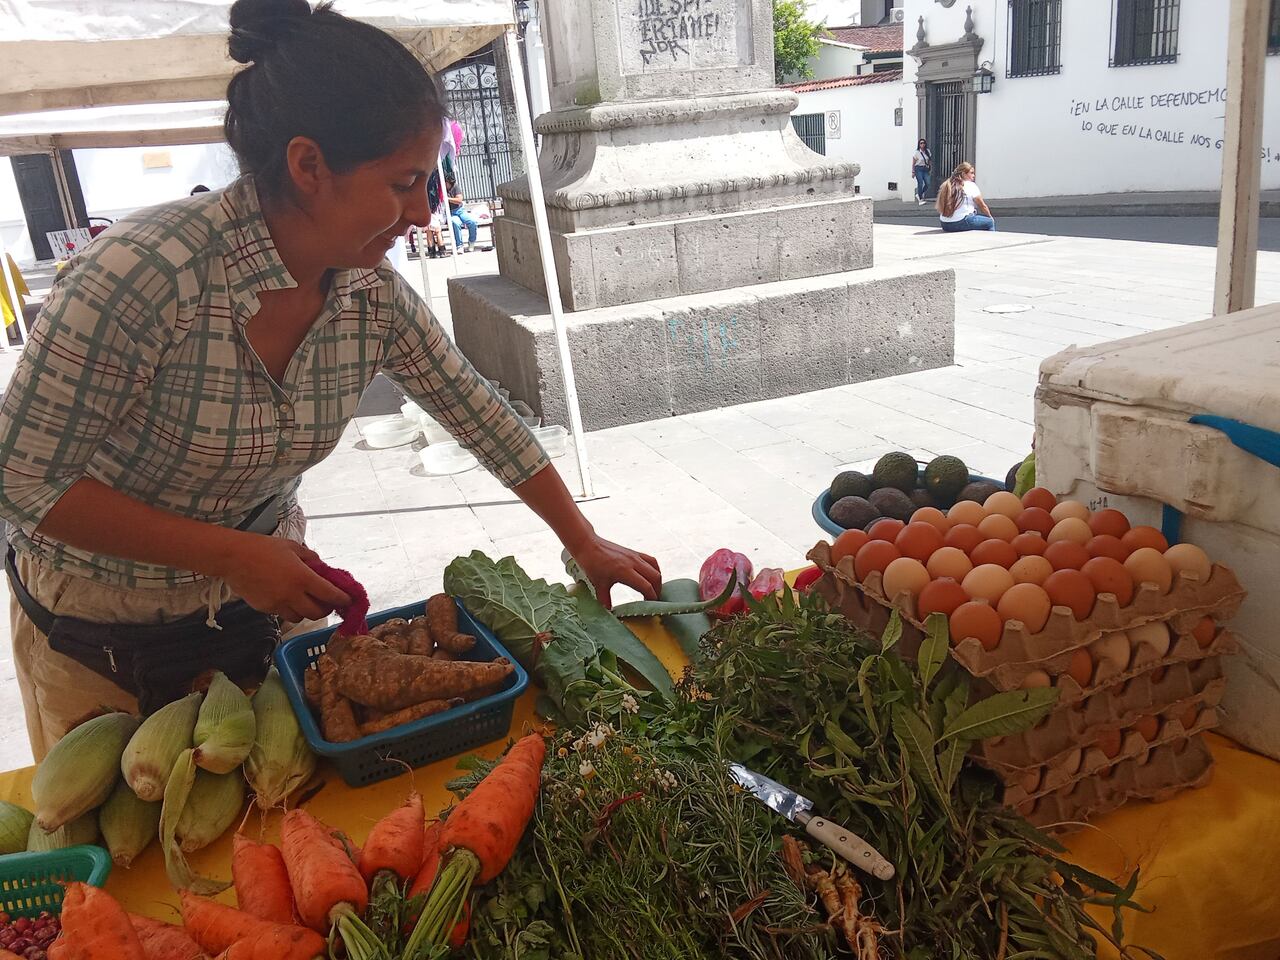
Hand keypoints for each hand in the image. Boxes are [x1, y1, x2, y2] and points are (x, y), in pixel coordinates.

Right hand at [217, 535, 350, 623]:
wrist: (233, 557)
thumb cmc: (263, 548)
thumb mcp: (292, 547)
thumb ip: (310, 558)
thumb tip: (321, 567)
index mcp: (302, 578)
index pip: (330, 594)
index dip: (342, 599)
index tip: (348, 599)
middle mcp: (292, 594)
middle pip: (317, 613)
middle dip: (326, 609)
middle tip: (327, 602)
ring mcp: (278, 604)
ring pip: (300, 618)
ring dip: (307, 612)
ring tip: (305, 600)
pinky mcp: (265, 609)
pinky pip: (283, 614)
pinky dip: (290, 610)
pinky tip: (287, 598)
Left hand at [569, 534, 661, 608]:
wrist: (588, 545)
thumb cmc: (592, 563)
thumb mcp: (598, 584)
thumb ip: (605, 599)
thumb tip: (609, 611)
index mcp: (624, 571)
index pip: (645, 586)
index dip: (651, 597)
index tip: (651, 605)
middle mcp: (633, 562)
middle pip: (655, 577)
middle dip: (657, 590)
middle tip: (654, 600)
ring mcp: (634, 556)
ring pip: (655, 568)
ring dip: (657, 579)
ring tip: (654, 589)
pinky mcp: (634, 552)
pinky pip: (650, 560)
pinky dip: (654, 569)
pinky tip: (651, 575)